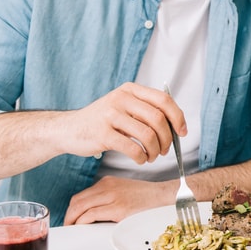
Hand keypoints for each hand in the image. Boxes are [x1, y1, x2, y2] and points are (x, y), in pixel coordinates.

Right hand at [62, 82, 185, 163]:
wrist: (68, 129)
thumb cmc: (101, 121)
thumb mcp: (122, 107)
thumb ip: (145, 111)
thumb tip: (176, 127)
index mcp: (129, 90)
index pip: (163, 100)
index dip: (178, 117)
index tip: (182, 132)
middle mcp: (121, 99)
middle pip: (158, 119)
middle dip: (167, 138)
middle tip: (164, 150)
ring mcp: (110, 115)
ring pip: (147, 135)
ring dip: (155, 150)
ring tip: (151, 156)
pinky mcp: (102, 133)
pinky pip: (133, 148)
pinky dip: (141, 157)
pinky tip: (140, 159)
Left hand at [64, 176, 174, 224]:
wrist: (166, 197)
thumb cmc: (148, 199)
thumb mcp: (124, 192)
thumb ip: (109, 199)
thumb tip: (93, 216)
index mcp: (108, 182)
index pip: (81, 196)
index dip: (72, 209)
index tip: (71, 219)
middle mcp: (107, 187)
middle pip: (77, 201)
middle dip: (69, 216)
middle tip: (68, 227)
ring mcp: (112, 197)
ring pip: (80, 208)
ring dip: (73, 220)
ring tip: (73, 230)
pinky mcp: (118, 208)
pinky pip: (91, 215)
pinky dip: (82, 222)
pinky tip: (82, 228)